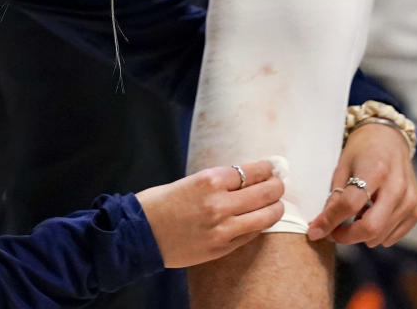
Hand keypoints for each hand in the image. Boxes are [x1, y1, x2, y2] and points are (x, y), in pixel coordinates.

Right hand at [136, 160, 284, 267]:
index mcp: (211, 180)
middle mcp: (220, 203)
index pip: (255, 171)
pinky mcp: (221, 248)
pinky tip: (257, 220)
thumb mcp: (192, 181)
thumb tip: (251, 177)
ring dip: (276, 207)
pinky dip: (258, 226)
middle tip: (278, 185)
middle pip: (268, 192)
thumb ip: (221, 180)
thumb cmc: (161, 203)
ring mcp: (223, 228)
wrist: (138, 235)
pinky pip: (252, 234)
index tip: (274, 168)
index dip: (269, 169)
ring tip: (275, 204)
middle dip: (278, 186)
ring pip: (267, 216)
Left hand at [307, 122, 416, 246]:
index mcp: (376, 170)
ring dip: (362, 235)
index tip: (315, 231)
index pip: (350, 205)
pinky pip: (394, 237)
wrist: (389, 139)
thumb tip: (319, 229)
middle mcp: (397, 186)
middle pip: (371, 228)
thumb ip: (334, 198)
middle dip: (347, 236)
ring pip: (381, 237)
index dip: (329, 222)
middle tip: (335, 231)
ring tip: (355, 217)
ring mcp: (410, 199)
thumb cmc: (362, 151)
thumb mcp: (342, 167)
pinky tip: (372, 216)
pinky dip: (379, 234)